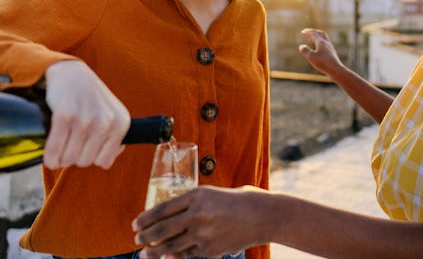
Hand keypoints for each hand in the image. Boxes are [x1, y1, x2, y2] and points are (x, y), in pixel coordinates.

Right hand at [43, 60, 129, 168]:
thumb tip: (106, 163)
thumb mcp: (113, 114)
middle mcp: (106, 122)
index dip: (91, 157)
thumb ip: (115, 138)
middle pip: (85, 162)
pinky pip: (54, 150)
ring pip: (69, 159)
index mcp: (121, 123)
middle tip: (70, 144)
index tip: (85, 148)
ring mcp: (86, 119)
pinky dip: (50, 157)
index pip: (103, 161)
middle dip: (74, 156)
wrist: (72, 74)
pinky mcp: (65, 116)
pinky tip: (50, 156)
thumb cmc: (92, 99)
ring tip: (61, 147)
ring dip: (61, 158)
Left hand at [133, 186, 267, 258]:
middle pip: (162, 229)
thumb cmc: (240, 201)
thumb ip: (193, 203)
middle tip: (136, 239)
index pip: (162, 209)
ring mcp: (202, 233)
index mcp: (197, 195)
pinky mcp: (209, 249)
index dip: (145, 218)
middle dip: (145, 236)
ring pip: (170, 246)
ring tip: (145, 253)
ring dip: (154, 251)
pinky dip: (175, 256)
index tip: (136, 224)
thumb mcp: (213, 194)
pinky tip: (168, 257)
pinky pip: (187, 254)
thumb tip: (171, 216)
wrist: (263, 215)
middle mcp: (197, 214)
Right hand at [298, 28, 345, 76]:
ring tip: (312, 39)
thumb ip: (305, 51)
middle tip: (308, 31)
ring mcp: (330, 48)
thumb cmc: (323, 63)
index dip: (308, 32)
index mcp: (321, 42)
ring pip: (324, 39)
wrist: (336, 69)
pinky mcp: (332, 54)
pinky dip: (321, 43)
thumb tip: (301, 46)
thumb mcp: (311, 57)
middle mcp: (327, 43)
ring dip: (318, 37)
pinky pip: (326, 45)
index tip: (302, 32)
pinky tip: (319, 48)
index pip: (314, 34)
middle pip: (320, 34)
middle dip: (313, 32)